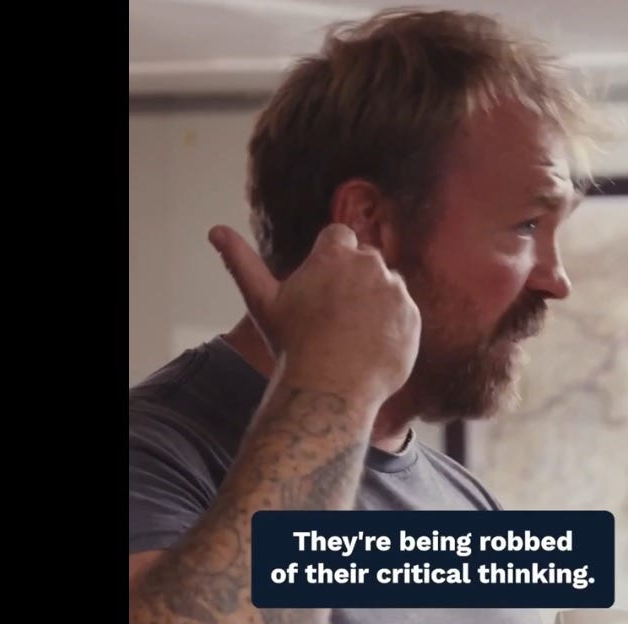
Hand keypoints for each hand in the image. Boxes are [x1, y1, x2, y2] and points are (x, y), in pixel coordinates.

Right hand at [208, 224, 420, 402]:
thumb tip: (214, 229)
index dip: (330, 261)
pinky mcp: (413, 317)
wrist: (330, 390)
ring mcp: (395, 291)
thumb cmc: (292, 345)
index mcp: (334, 254)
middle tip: (334, 317)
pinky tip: (370, 349)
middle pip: (366, 261)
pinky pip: (404, 315)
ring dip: (374, 303)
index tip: (322, 288)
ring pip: (387, 287)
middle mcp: (370, 265)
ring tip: (352, 336)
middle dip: (354, 281)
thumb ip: (241, 261)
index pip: (339, 236)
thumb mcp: (262, 302)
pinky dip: (392, 328)